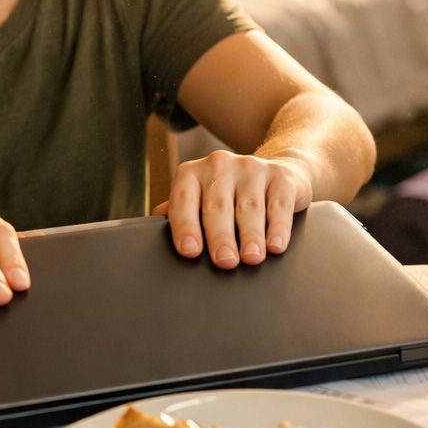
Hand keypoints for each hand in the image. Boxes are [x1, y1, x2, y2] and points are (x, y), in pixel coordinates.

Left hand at [153, 149, 314, 268]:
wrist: (277, 172)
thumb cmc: (229, 196)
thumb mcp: (200, 199)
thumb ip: (178, 214)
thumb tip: (147, 234)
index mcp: (192, 173)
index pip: (183, 200)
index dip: (185, 226)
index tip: (189, 251)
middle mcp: (220, 166)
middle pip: (217, 205)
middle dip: (220, 236)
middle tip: (224, 261)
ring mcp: (252, 167)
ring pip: (250, 206)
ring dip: (250, 235)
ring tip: (251, 258)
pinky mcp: (281, 176)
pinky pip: (278, 204)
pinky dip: (278, 227)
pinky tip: (275, 245)